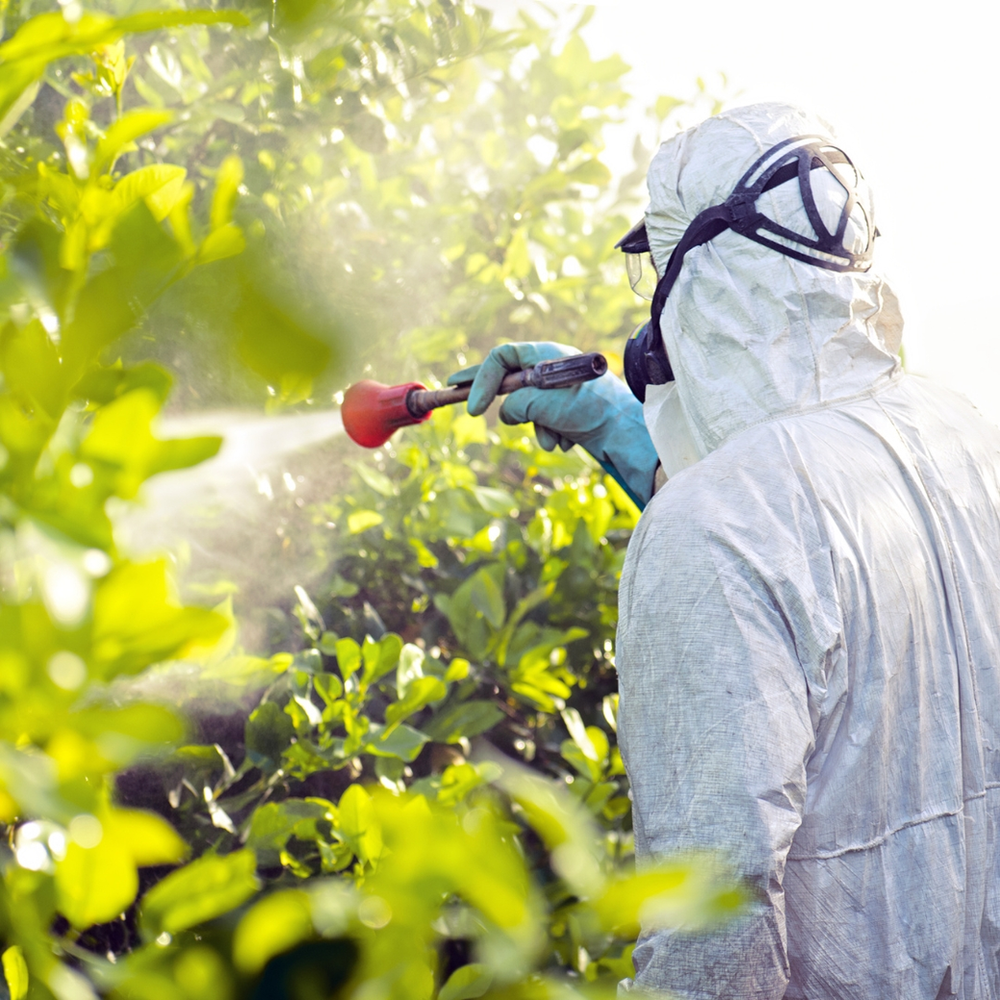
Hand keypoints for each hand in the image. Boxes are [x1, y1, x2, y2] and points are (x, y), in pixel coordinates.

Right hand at [447, 342, 659, 506]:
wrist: (626, 433)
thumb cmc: (590, 410)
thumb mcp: (543, 403)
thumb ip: (515, 405)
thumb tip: (506, 414)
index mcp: (547, 356)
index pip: (502, 357)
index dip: (481, 379)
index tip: (471, 407)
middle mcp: (552, 369)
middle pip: (509, 377)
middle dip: (490, 393)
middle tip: (454, 389)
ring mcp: (559, 391)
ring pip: (526, 410)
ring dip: (536, 427)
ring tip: (554, 435)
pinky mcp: (567, 412)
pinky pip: (543, 424)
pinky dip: (550, 434)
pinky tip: (569, 440)